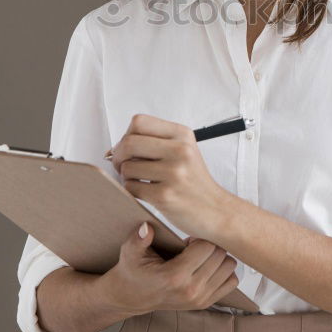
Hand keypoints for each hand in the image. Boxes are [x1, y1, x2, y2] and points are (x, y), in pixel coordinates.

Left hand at [107, 113, 233, 238]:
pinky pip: (131, 187)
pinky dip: (132, 191)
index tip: (127, 148)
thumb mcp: (184, 150)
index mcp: (182, 134)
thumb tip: (115, 147)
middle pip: (129, 143)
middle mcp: (180, 150)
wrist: (216, 209)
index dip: (126, 135)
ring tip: (141, 181)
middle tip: (122, 165)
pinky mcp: (165, 195)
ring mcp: (173, 173)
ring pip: (127, 167)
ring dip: (127, 176)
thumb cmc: (194, 181)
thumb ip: (155, 142)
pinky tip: (146, 192)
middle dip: (118, 156)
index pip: (139, 122)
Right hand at [107, 222, 239, 314]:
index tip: (188, 238)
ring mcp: (200, 299)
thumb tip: (147, 228)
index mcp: (174, 276)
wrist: (131, 297)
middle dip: (210, 245)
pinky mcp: (205, 303)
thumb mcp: (130, 252)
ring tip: (200, 256)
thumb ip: (139, 239)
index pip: (207, 247)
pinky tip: (207, 266)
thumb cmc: (133, 271)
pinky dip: (224, 271)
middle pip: (220, 255)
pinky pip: (231, 281)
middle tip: (195, 246)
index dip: (200, 237)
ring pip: (229, 267)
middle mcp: (191, 290)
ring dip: (218, 257)